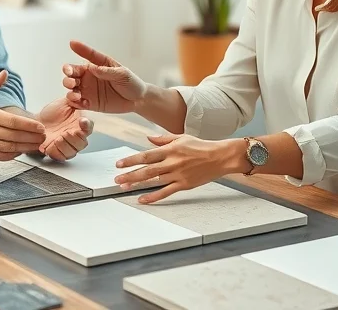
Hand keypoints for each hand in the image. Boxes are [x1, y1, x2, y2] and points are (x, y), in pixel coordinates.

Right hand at [0, 70, 46, 159]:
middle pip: (14, 136)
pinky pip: (1, 156)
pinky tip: (22, 149)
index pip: (12, 121)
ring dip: (26, 147)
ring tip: (37, 144)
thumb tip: (5, 73)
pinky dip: (14, 154)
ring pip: (9, 148)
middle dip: (32, 137)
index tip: (40, 126)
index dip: (29, 125)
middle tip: (43, 136)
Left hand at [36, 98, 93, 160]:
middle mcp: (75, 136)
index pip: (89, 127)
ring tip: (57, 138)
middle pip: (82, 143)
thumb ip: (73, 101)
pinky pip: (60, 157)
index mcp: (80, 124)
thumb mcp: (64, 103)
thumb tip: (78, 97)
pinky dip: (55, 152)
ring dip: (65, 146)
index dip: (87, 126)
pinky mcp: (56, 151)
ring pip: (72, 152)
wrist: (36, 121)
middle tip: (67, 132)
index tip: (82, 121)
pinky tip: (50, 145)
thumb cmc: (52, 113)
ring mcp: (66, 145)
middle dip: (75, 139)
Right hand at [62, 40, 146, 112]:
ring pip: (71, 88)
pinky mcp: (89, 103)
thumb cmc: (131, 82)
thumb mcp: (122, 74)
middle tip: (73, 81)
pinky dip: (75, 103)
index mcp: (97, 65)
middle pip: (72, 73)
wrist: (138, 100)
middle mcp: (89, 76)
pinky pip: (77, 103)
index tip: (72, 43)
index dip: (79, 49)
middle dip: (68, 75)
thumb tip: (93, 68)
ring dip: (70, 91)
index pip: (86, 55)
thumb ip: (107, 71)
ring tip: (77, 95)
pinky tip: (82, 103)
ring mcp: (88, 90)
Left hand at [112, 134, 237, 203]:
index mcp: (171, 150)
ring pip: (154, 181)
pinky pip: (166, 192)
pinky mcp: (184, 184)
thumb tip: (148, 138)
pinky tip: (142, 199)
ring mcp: (178, 174)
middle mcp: (172, 162)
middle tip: (117, 179)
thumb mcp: (181, 137)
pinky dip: (153, 197)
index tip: (119, 164)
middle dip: (130, 174)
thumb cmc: (202, 146)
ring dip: (138, 184)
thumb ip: (163, 139)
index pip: (146, 155)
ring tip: (124, 187)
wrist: (220, 157)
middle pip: (147, 170)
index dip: (131, 160)